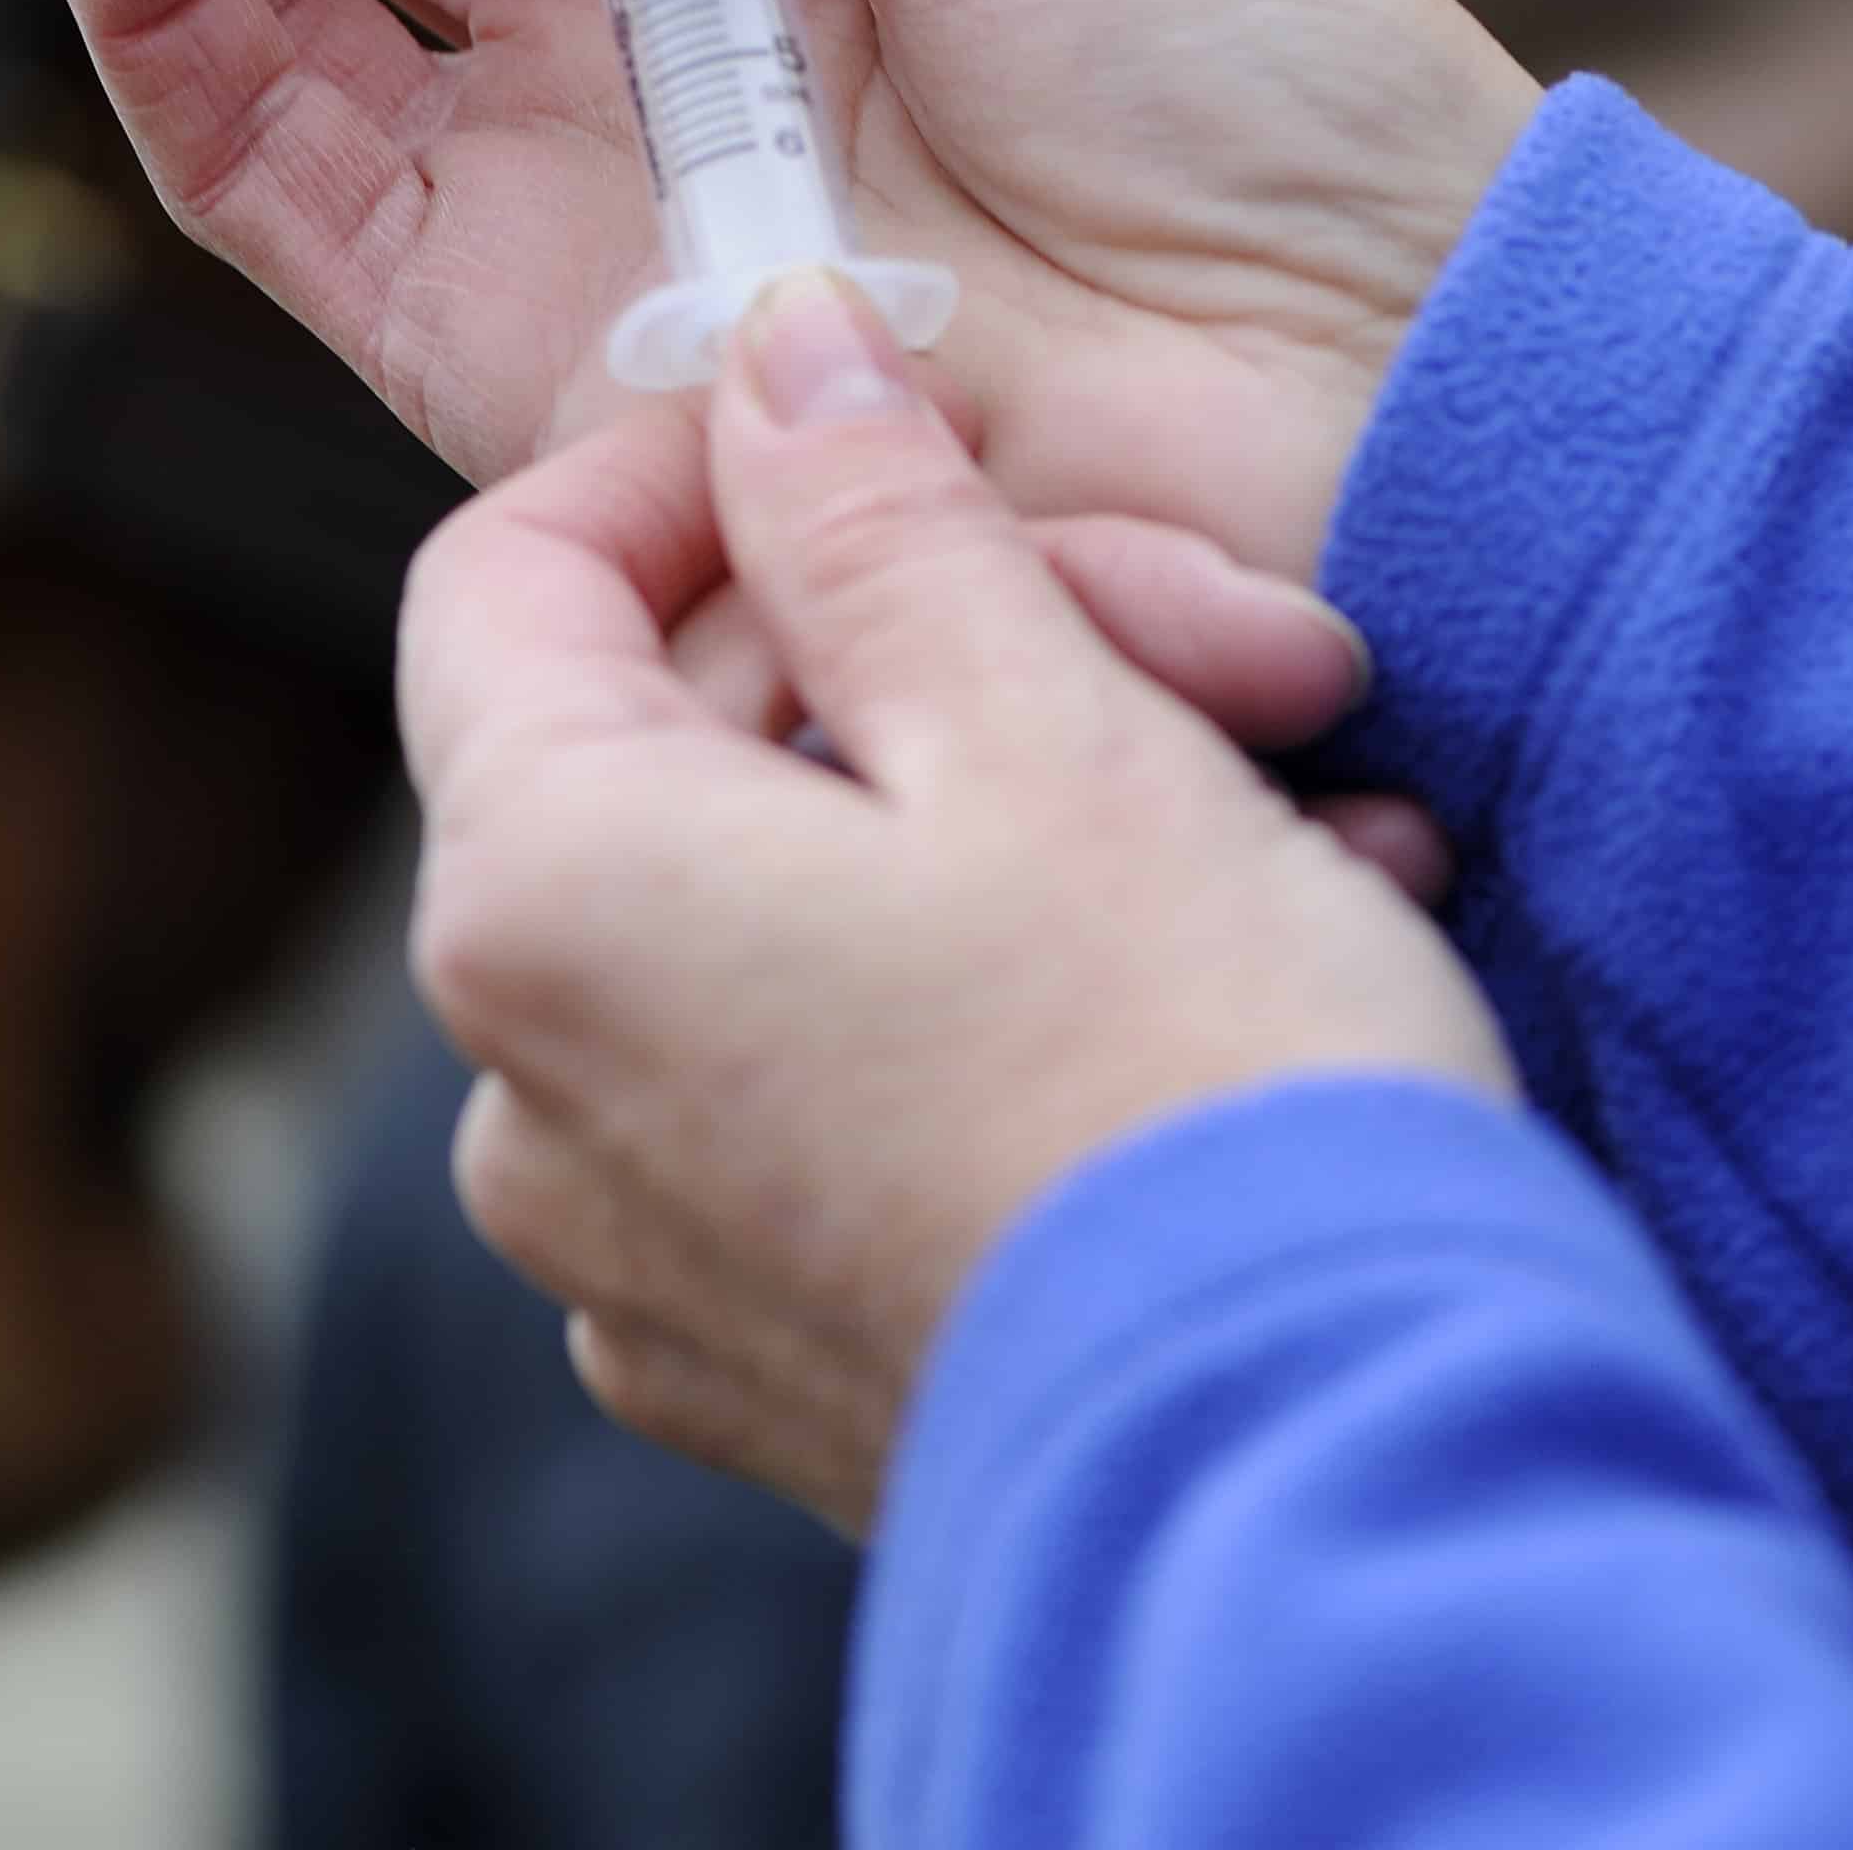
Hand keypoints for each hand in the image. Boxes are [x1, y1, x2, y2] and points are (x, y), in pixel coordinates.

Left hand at [403, 274, 1513, 1533]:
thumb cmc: (1188, 1090)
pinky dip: (1031, 973)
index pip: (506, 575)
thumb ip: (871, 517)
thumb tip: (773, 353)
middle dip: (970, 634)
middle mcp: (534, 1091)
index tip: (883, 421)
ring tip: (1311, 794)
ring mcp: (649, 1244)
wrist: (1346, 1499)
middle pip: (697, 732)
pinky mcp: (782, 1348)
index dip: (690, 462)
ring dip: (1052, 793)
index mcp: (542, 898)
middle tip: (1241, 636)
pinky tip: (1265, 939)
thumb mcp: (1044, 722)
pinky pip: (861, 1070)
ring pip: (813, 891)